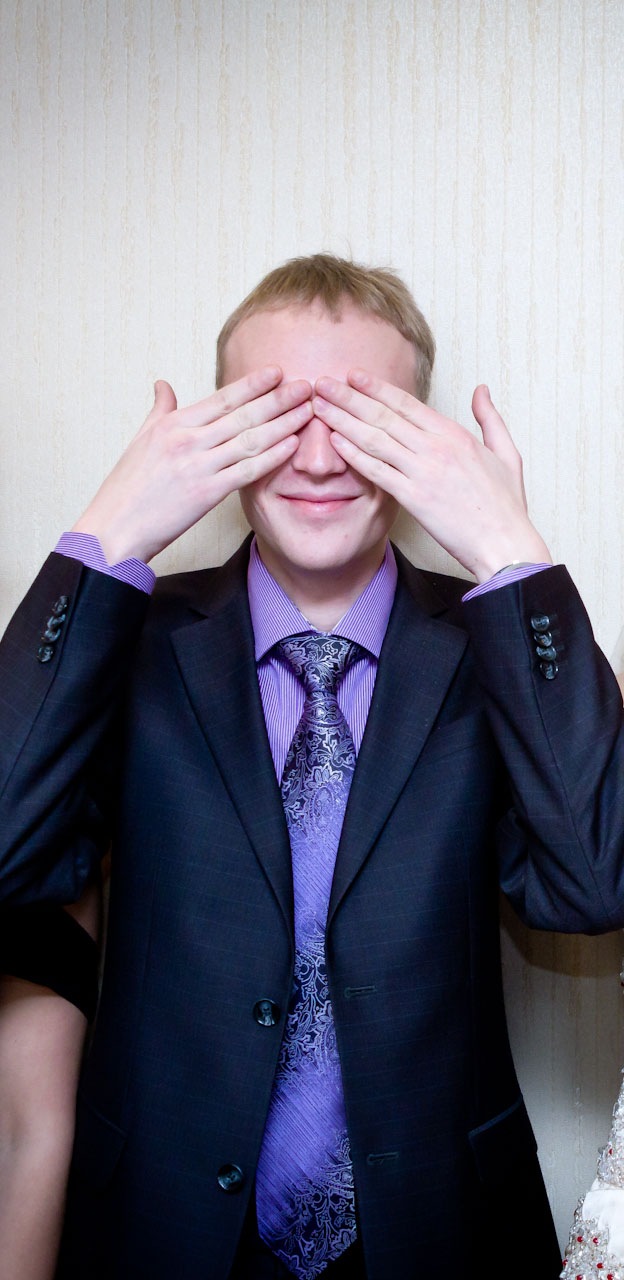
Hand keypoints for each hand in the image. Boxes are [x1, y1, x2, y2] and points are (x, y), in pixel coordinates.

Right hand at [72, 370, 312, 562]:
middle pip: (243, 414)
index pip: (222, 398)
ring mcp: (198, 466)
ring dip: (283, 423)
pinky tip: (292, 445)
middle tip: (306, 385)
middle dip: (278, 398)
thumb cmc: (128, 487)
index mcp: (173, 424)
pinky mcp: (207, 493)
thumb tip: (163, 384)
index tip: (277, 372)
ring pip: (250, 439)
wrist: (116, 527)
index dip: (253, 384)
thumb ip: (160, 410)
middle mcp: (188, 440)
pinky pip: (247, 470)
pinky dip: (273, 456)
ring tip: (308, 411)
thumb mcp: (140, 439)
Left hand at [312, 372, 551, 582]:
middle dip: (349, 397)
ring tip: (319, 407)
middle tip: (322, 383)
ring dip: (343, 420)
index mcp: (455, 434)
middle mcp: (436, 448)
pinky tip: (334, 442)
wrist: (505, 544)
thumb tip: (481, 390)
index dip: (377, 388)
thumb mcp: (506, 453)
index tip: (353, 376)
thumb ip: (489, 418)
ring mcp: (423, 472)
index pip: (407, 403)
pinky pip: (377, 472)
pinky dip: (354, 455)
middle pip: (384, 415)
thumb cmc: (506, 504)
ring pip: (375, 439)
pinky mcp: (414, 498)